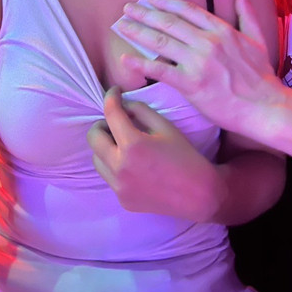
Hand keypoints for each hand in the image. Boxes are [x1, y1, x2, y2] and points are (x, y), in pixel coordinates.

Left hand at [86, 87, 222, 221]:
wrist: (198, 195)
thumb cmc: (185, 156)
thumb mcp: (166, 126)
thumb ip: (140, 111)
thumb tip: (124, 105)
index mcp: (133, 144)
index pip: (111, 112)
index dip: (111, 96)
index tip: (115, 91)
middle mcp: (120, 166)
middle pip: (93, 137)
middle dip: (102, 124)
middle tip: (117, 122)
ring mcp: (119, 186)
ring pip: (96, 159)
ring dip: (105, 147)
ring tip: (123, 144)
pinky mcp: (122, 200)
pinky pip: (109, 177)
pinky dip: (115, 166)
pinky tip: (134, 165)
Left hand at [114, 0, 284, 136]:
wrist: (265, 106)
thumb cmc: (262, 76)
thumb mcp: (258, 39)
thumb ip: (247, 14)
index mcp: (221, 29)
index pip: (187, 9)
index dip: (166, 1)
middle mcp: (207, 42)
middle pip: (169, 22)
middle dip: (145, 13)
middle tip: (127, 8)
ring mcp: (198, 62)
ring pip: (161, 42)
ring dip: (138, 32)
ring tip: (122, 25)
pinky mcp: (192, 84)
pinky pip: (161, 71)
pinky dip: (142, 64)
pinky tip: (126, 59)